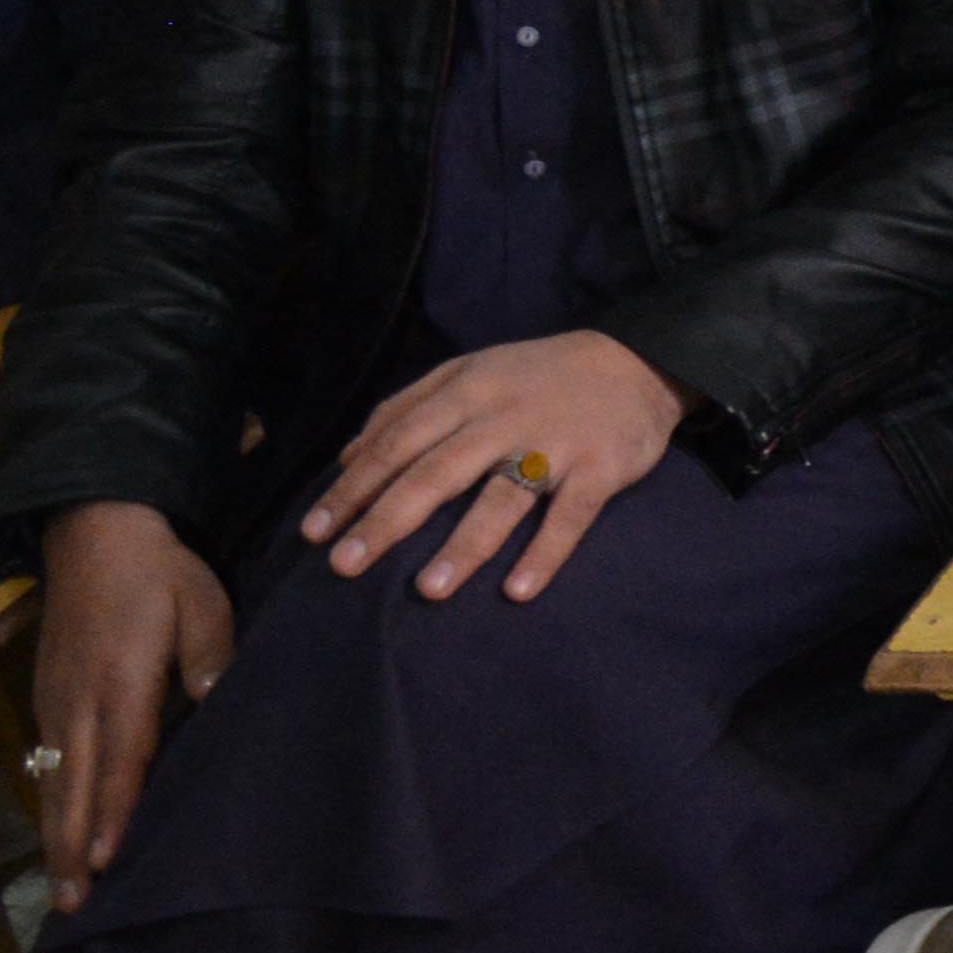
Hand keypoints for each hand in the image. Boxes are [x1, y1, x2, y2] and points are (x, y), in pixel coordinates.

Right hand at [27, 502, 236, 888]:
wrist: (93, 532)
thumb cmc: (159, 573)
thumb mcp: (201, 602)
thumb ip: (208, 655)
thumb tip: (213, 701)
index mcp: (121, 681)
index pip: (120, 759)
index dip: (113, 812)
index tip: (108, 860)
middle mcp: (78, 701)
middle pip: (74, 787)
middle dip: (72, 848)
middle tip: (75, 906)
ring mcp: (55, 702)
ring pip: (52, 782)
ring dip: (56, 836)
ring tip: (63, 890)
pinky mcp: (46, 698)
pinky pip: (45, 763)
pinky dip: (50, 804)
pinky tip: (59, 835)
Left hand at [301, 329, 681, 602]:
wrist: (637, 361)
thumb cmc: (536, 376)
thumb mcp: (468, 371)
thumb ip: (406, 406)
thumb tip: (347, 458)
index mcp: (466, 391)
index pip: (398, 442)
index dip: (355, 488)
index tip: (315, 532)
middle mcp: (504, 417)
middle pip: (437, 473)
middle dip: (387, 521)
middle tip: (345, 567)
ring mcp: (555, 444)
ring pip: (502, 499)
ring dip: (464, 545)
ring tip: (428, 590)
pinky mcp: (601, 469)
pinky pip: (570, 517)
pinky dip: (545, 553)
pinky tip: (517, 591)